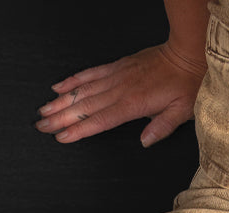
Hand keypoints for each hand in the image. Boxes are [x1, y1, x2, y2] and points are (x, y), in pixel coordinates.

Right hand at [35, 44, 206, 146]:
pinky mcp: (117, 66)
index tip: (61, 136)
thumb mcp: (181, 112)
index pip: (99, 120)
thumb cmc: (186, 83)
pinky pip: (90, 73)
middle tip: (42, 126)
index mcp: (133, 104)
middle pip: (84, 106)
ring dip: (61, 101)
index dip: (78, 129)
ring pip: (82, 89)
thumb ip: (161, 128)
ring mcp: (116, 76)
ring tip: (43, 110)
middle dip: (60, 117)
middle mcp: (120, 88)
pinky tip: (59, 87)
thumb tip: (145, 142)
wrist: (187, 53)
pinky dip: (73, 80)